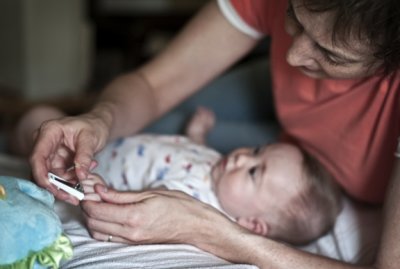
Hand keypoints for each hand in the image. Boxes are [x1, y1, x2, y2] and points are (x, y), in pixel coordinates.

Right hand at [30, 113, 108, 204]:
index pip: (37, 156)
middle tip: (72, 197)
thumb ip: (84, 156)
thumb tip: (80, 176)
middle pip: (42, 170)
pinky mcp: (56, 162)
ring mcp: (49, 153)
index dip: (41, 175)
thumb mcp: (91, 138)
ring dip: (66, 186)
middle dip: (56, 186)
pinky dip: (71, 181)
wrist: (98, 125)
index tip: (52, 188)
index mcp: (48, 132)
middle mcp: (44, 143)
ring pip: (51, 176)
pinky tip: (84, 177)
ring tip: (83, 188)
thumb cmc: (94, 126)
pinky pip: (59, 177)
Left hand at [81, 185, 238, 248]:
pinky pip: (109, 238)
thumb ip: (122, 195)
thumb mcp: (151, 193)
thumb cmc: (179, 205)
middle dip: (87, 208)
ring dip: (93, 219)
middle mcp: (130, 232)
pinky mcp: (135, 243)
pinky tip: (109, 214)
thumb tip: (100, 190)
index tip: (87, 189)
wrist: (196, 225)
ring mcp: (132, 240)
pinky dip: (103, 226)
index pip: (97, 211)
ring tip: (100, 204)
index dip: (87, 199)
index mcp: (134, 216)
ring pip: (98, 233)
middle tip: (92, 194)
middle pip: (93, 223)